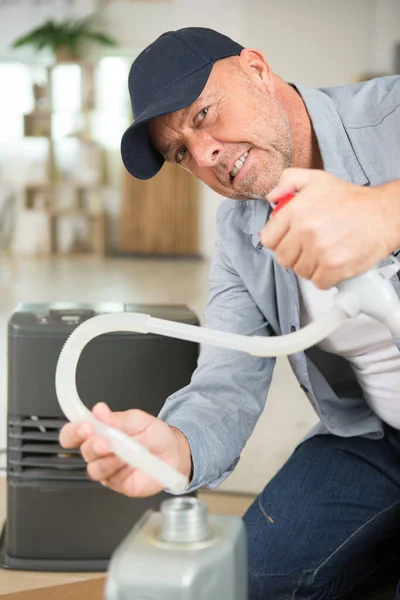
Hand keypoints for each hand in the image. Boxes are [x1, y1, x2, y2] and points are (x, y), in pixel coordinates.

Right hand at [59, 402, 191, 497]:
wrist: (174, 452)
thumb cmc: (154, 435)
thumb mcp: (139, 420)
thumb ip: (118, 419)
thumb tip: (99, 410)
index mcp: (100, 432)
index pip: (74, 433)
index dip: (73, 430)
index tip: (83, 425)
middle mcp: (100, 452)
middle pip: (82, 451)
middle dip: (89, 444)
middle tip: (101, 438)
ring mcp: (108, 469)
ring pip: (94, 468)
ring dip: (106, 458)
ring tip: (119, 450)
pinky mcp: (118, 483)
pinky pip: (111, 479)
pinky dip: (119, 469)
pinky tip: (127, 461)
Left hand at [260, 168, 397, 288]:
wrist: (383, 214)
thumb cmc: (352, 199)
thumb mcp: (317, 179)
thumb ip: (289, 181)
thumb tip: (271, 197)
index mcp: (296, 211)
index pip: (268, 239)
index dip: (278, 241)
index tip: (289, 240)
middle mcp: (305, 231)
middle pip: (283, 258)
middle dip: (294, 255)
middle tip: (308, 248)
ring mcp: (319, 251)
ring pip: (300, 272)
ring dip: (310, 267)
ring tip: (324, 254)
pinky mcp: (334, 267)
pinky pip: (318, 282)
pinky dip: (325, 277)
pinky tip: (333, 264)